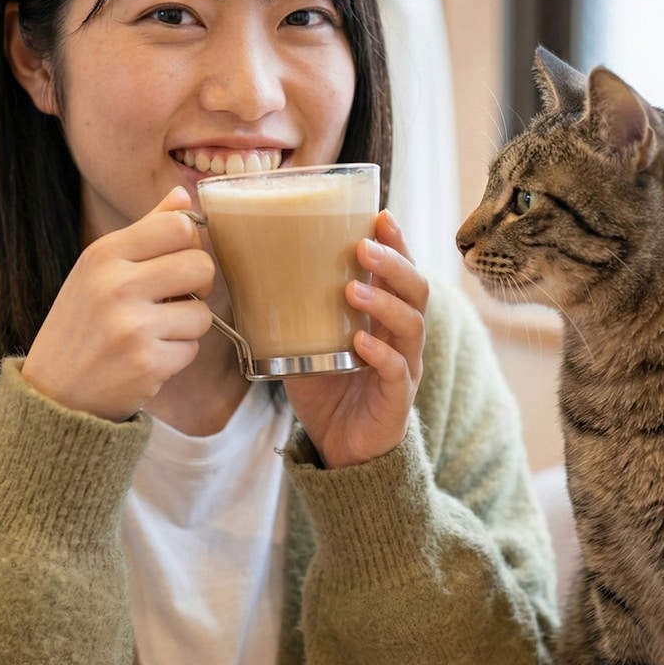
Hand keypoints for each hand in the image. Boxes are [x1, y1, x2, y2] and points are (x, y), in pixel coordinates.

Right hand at [21, 188, 213, 420]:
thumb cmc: (81, 325)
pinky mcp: (148, 363)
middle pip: (201, 266)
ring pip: (203, 314)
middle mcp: (116, 285)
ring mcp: (133, 326)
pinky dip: (176, 357)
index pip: (179, 226)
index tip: (175, 262)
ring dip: (186, 327)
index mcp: (104, 255)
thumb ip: (144, 231)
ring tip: (154, 333)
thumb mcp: (98, 269)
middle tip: (176, 300)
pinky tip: (147, 358)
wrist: (52, 393)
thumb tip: (182, 196)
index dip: (189, 246)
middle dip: (198, 286)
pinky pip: (192, 349)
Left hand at [285, 210, 427, 469]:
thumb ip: (291, 312)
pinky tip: (359, 340)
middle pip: (416, 291)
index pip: (401, 272)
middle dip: (394, 263)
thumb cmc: (328, 389)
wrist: (342, 449)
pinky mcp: (396, 399)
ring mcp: (404, 368)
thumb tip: (247, 273)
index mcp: (385, 318)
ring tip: (353, 288)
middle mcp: (402, 338)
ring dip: (383, 302)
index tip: (380, 214)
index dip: (397, 243)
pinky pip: (396, 371)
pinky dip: (379, 353)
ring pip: (410, 326)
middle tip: (364, 246)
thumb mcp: (307, 342)